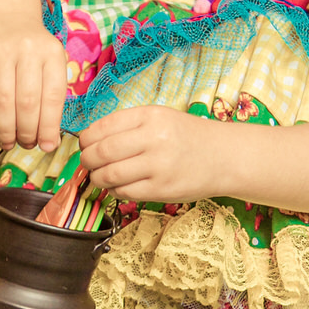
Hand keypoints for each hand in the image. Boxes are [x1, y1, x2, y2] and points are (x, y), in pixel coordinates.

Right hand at [0, 13, 69, 151]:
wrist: (5, 18)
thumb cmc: (32, 52)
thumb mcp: (50, 63)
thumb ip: (51, 97)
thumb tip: (48, 140)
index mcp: (51, 53)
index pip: (53, 96)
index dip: (49, 126)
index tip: (48, 146)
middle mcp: (27, 51)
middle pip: (27, 102)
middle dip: (27, 132)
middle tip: (27, 145)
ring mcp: (0, 54)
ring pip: (3, 103)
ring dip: (7, 131)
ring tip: (10, 142)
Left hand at [79, 107, 223, 202]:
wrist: (223, 156)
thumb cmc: (187, 136)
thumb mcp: (160, 117)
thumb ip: (128, 125)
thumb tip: (90, 140)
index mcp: (151, 116)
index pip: (102, 127)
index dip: (86, 139)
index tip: (85, 144)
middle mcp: (154, 139)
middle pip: (102, 152)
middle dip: (87, 159)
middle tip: (88, 162)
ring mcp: (158, 166)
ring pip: (109, 175)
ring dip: (97, 177)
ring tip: (100, 175)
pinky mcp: (161, 190)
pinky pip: (124, 192)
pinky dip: (114, 190)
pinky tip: (119, 185)